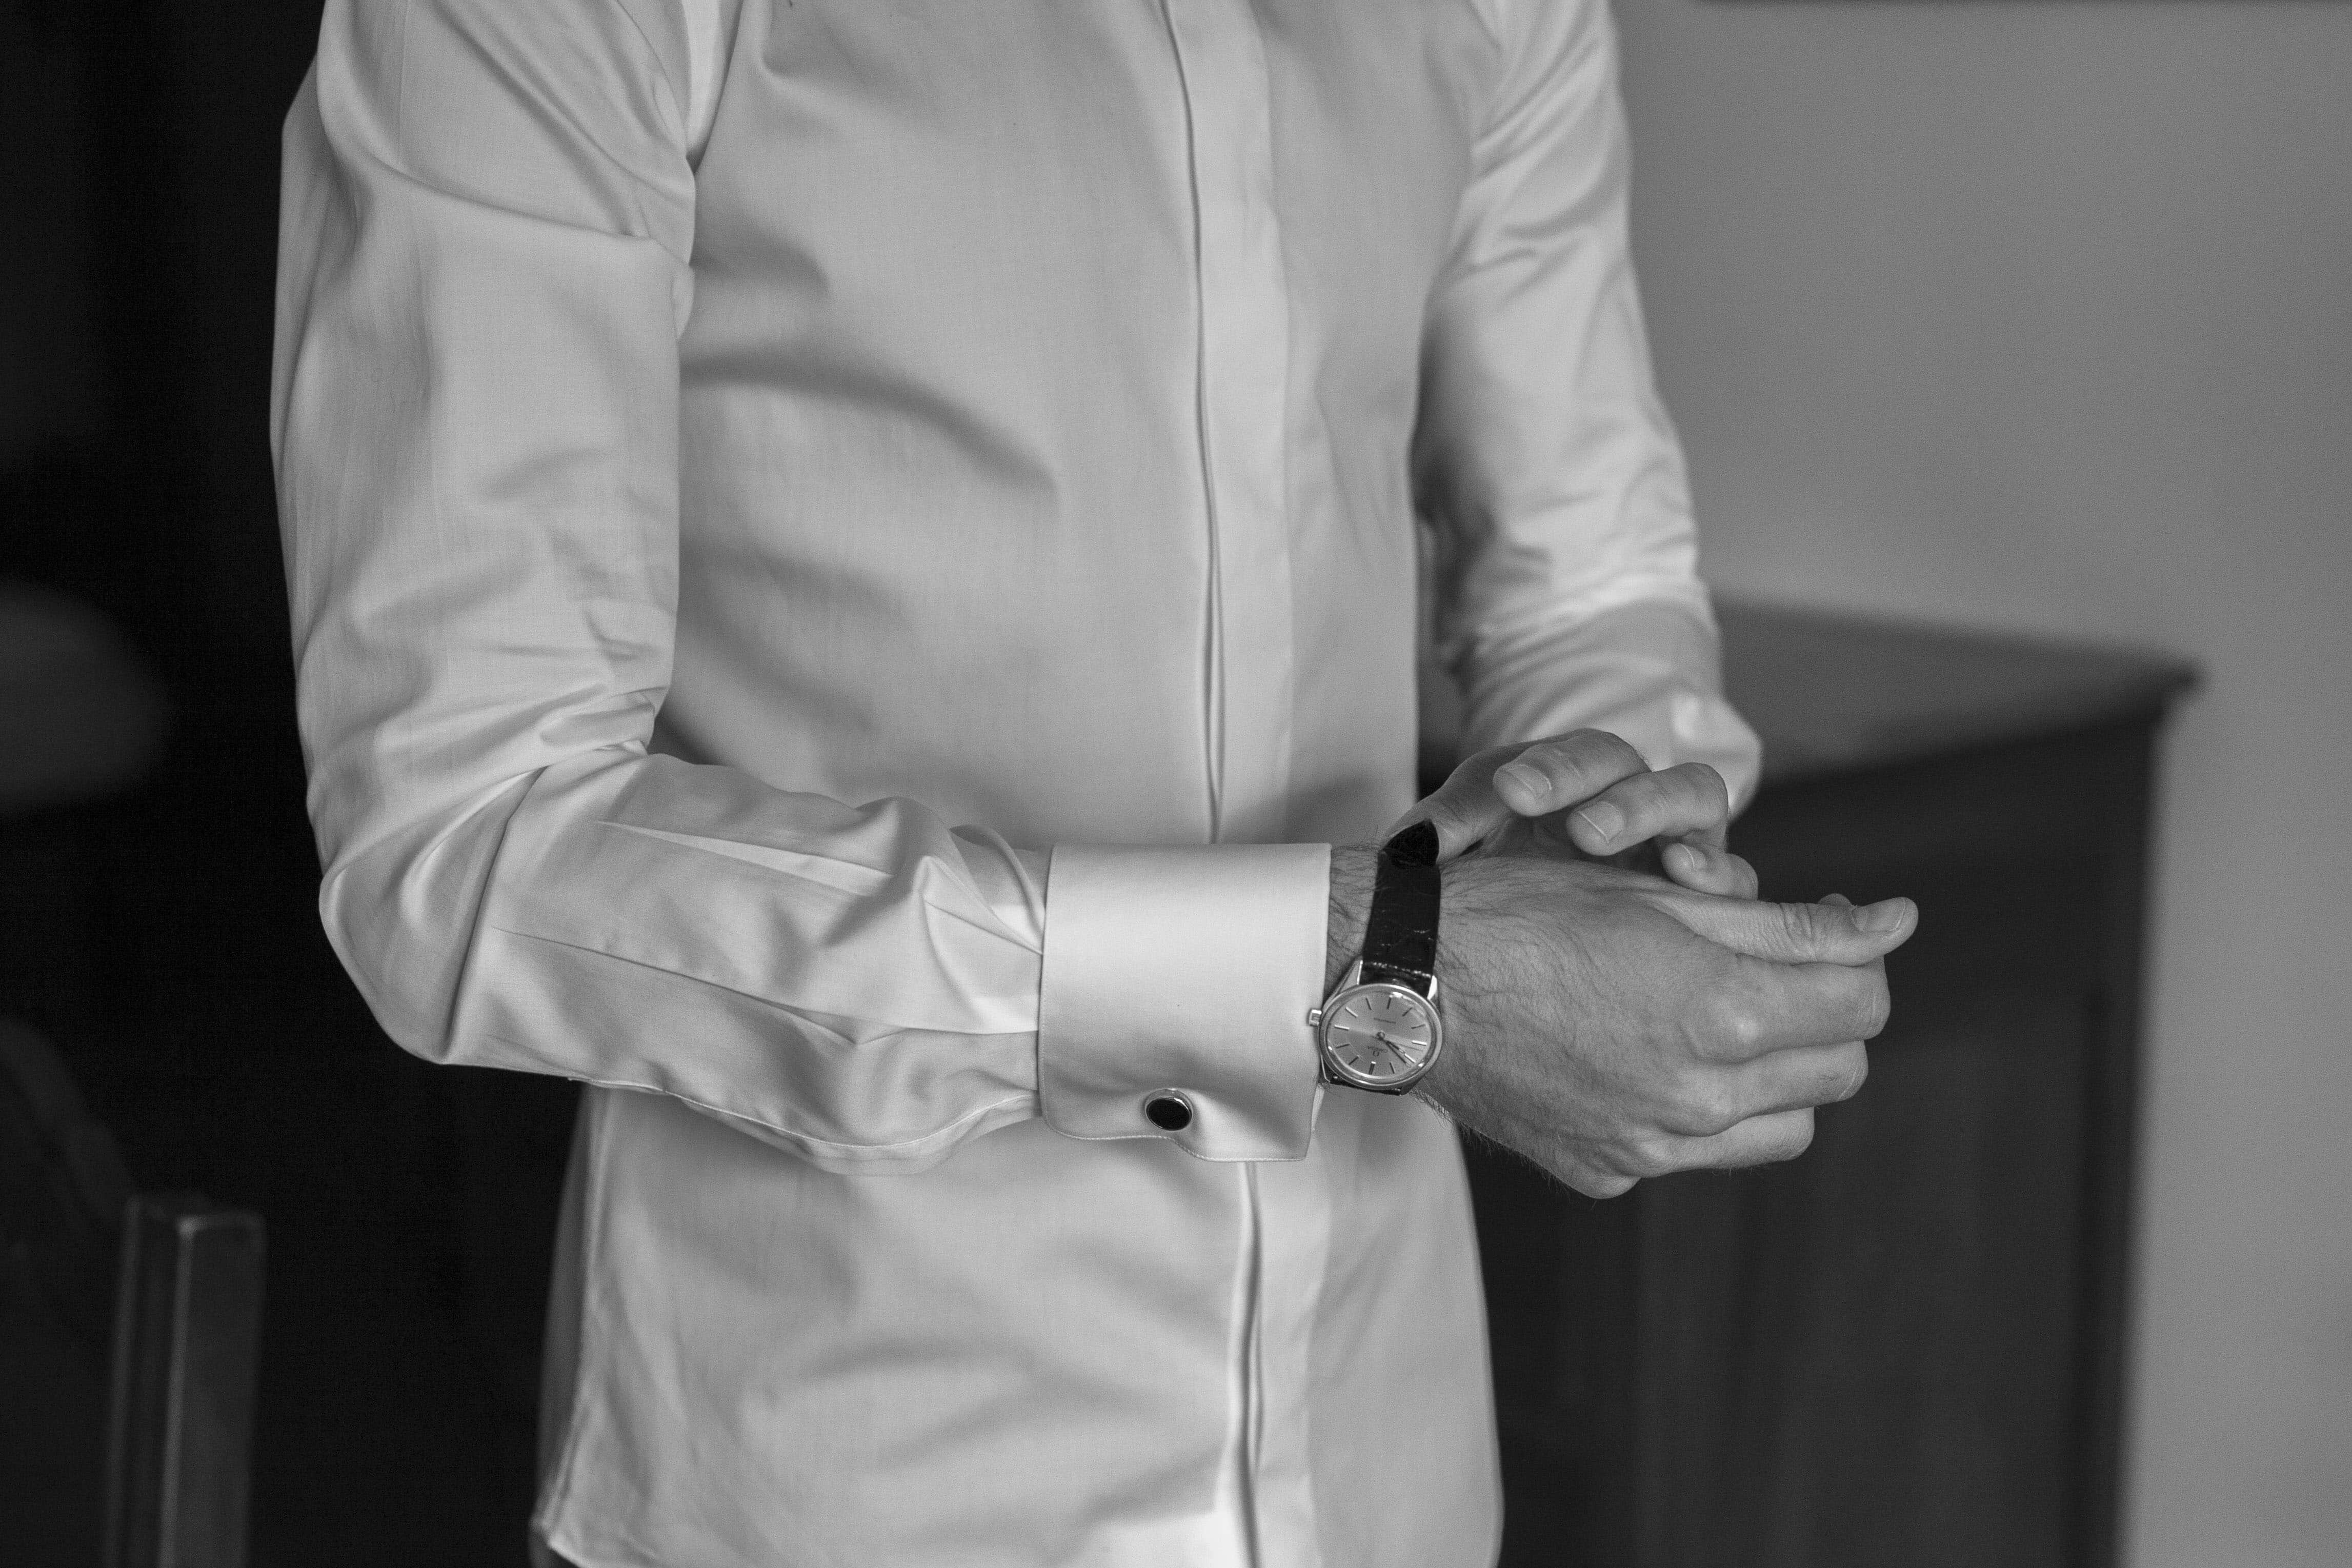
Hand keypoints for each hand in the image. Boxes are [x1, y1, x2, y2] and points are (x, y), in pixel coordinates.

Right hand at [1326, 845, 1914, 1197]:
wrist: (1406, 984)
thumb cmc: (1526, 913)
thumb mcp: (1661, 898)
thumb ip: (1792, 922)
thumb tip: (1897, 922)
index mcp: (1724, 1013)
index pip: (1863, 1002)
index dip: (1858, 955)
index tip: (1826, 926)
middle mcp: (1700, 1097)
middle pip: (1837, 1070)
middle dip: (1826, 1014)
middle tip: (1775, 968)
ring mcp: (1652, 1146)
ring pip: (1781, 1124)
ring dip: (1775, 1072)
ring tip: (1720, 1019)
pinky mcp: (1608, 1171)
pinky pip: (1694, 1152)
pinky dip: (1696, 1110)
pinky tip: (1642, 1057)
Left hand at [1390, 731, 1755, 897]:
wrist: (1541, 934)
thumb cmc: (1509, 866)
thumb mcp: (1473, 836)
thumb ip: (1444, 829)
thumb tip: (1408, 844)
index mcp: (1584, 776)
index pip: (1581, 756)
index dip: (1552, 769)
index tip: (1514, 791)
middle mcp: (1637, 798)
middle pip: (1645, 771)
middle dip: (1617, 796)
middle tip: (1584, 831)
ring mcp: (1681, 842)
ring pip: (1698, 805)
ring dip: (1667, 823)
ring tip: (1651, 855)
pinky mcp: (1708, 897)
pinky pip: (1732, 878)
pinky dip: (1719, 875)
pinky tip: (1688, 880)